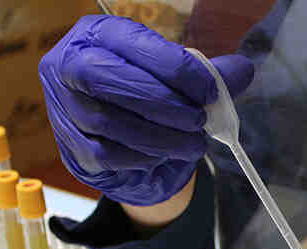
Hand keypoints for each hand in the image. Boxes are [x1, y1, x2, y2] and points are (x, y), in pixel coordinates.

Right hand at [39, 15, 253, 205]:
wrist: (116, 134)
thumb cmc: (144, 93)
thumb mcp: (173, 75)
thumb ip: (206, 73)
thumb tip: (242, 70)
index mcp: (97, 34)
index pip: (135, 44)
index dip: (177, 68)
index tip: (210, 91)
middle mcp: (68, 64)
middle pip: (108, 80)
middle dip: (163, 103)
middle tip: (199, 120)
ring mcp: (63, 106)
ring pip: (109, 122)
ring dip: (160, 137)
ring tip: (194, 143)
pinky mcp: (71, 144)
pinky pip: (108, 153)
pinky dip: (143, 156)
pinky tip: (166, 154)